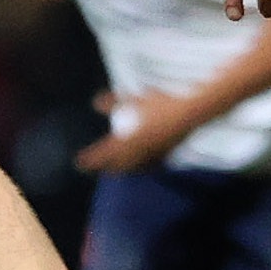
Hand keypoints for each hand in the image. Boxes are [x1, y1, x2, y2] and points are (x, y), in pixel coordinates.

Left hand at [77, 91, 200, 172]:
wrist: (190, 112)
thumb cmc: (161, 105)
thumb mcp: (136, 100)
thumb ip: (114, 102)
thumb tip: (95, 102)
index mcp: (129, 141)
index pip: (104, 155)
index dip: (90, 160)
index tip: (79, 162)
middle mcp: (140, 153)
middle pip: (119, 167)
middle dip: (107, 169)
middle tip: (97, 167)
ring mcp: (154, 156)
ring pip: (135, 169)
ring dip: (124, 169)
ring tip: (118, 169)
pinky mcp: (167, 156)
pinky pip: (151, 166)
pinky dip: (143, 167)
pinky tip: (143, 166)